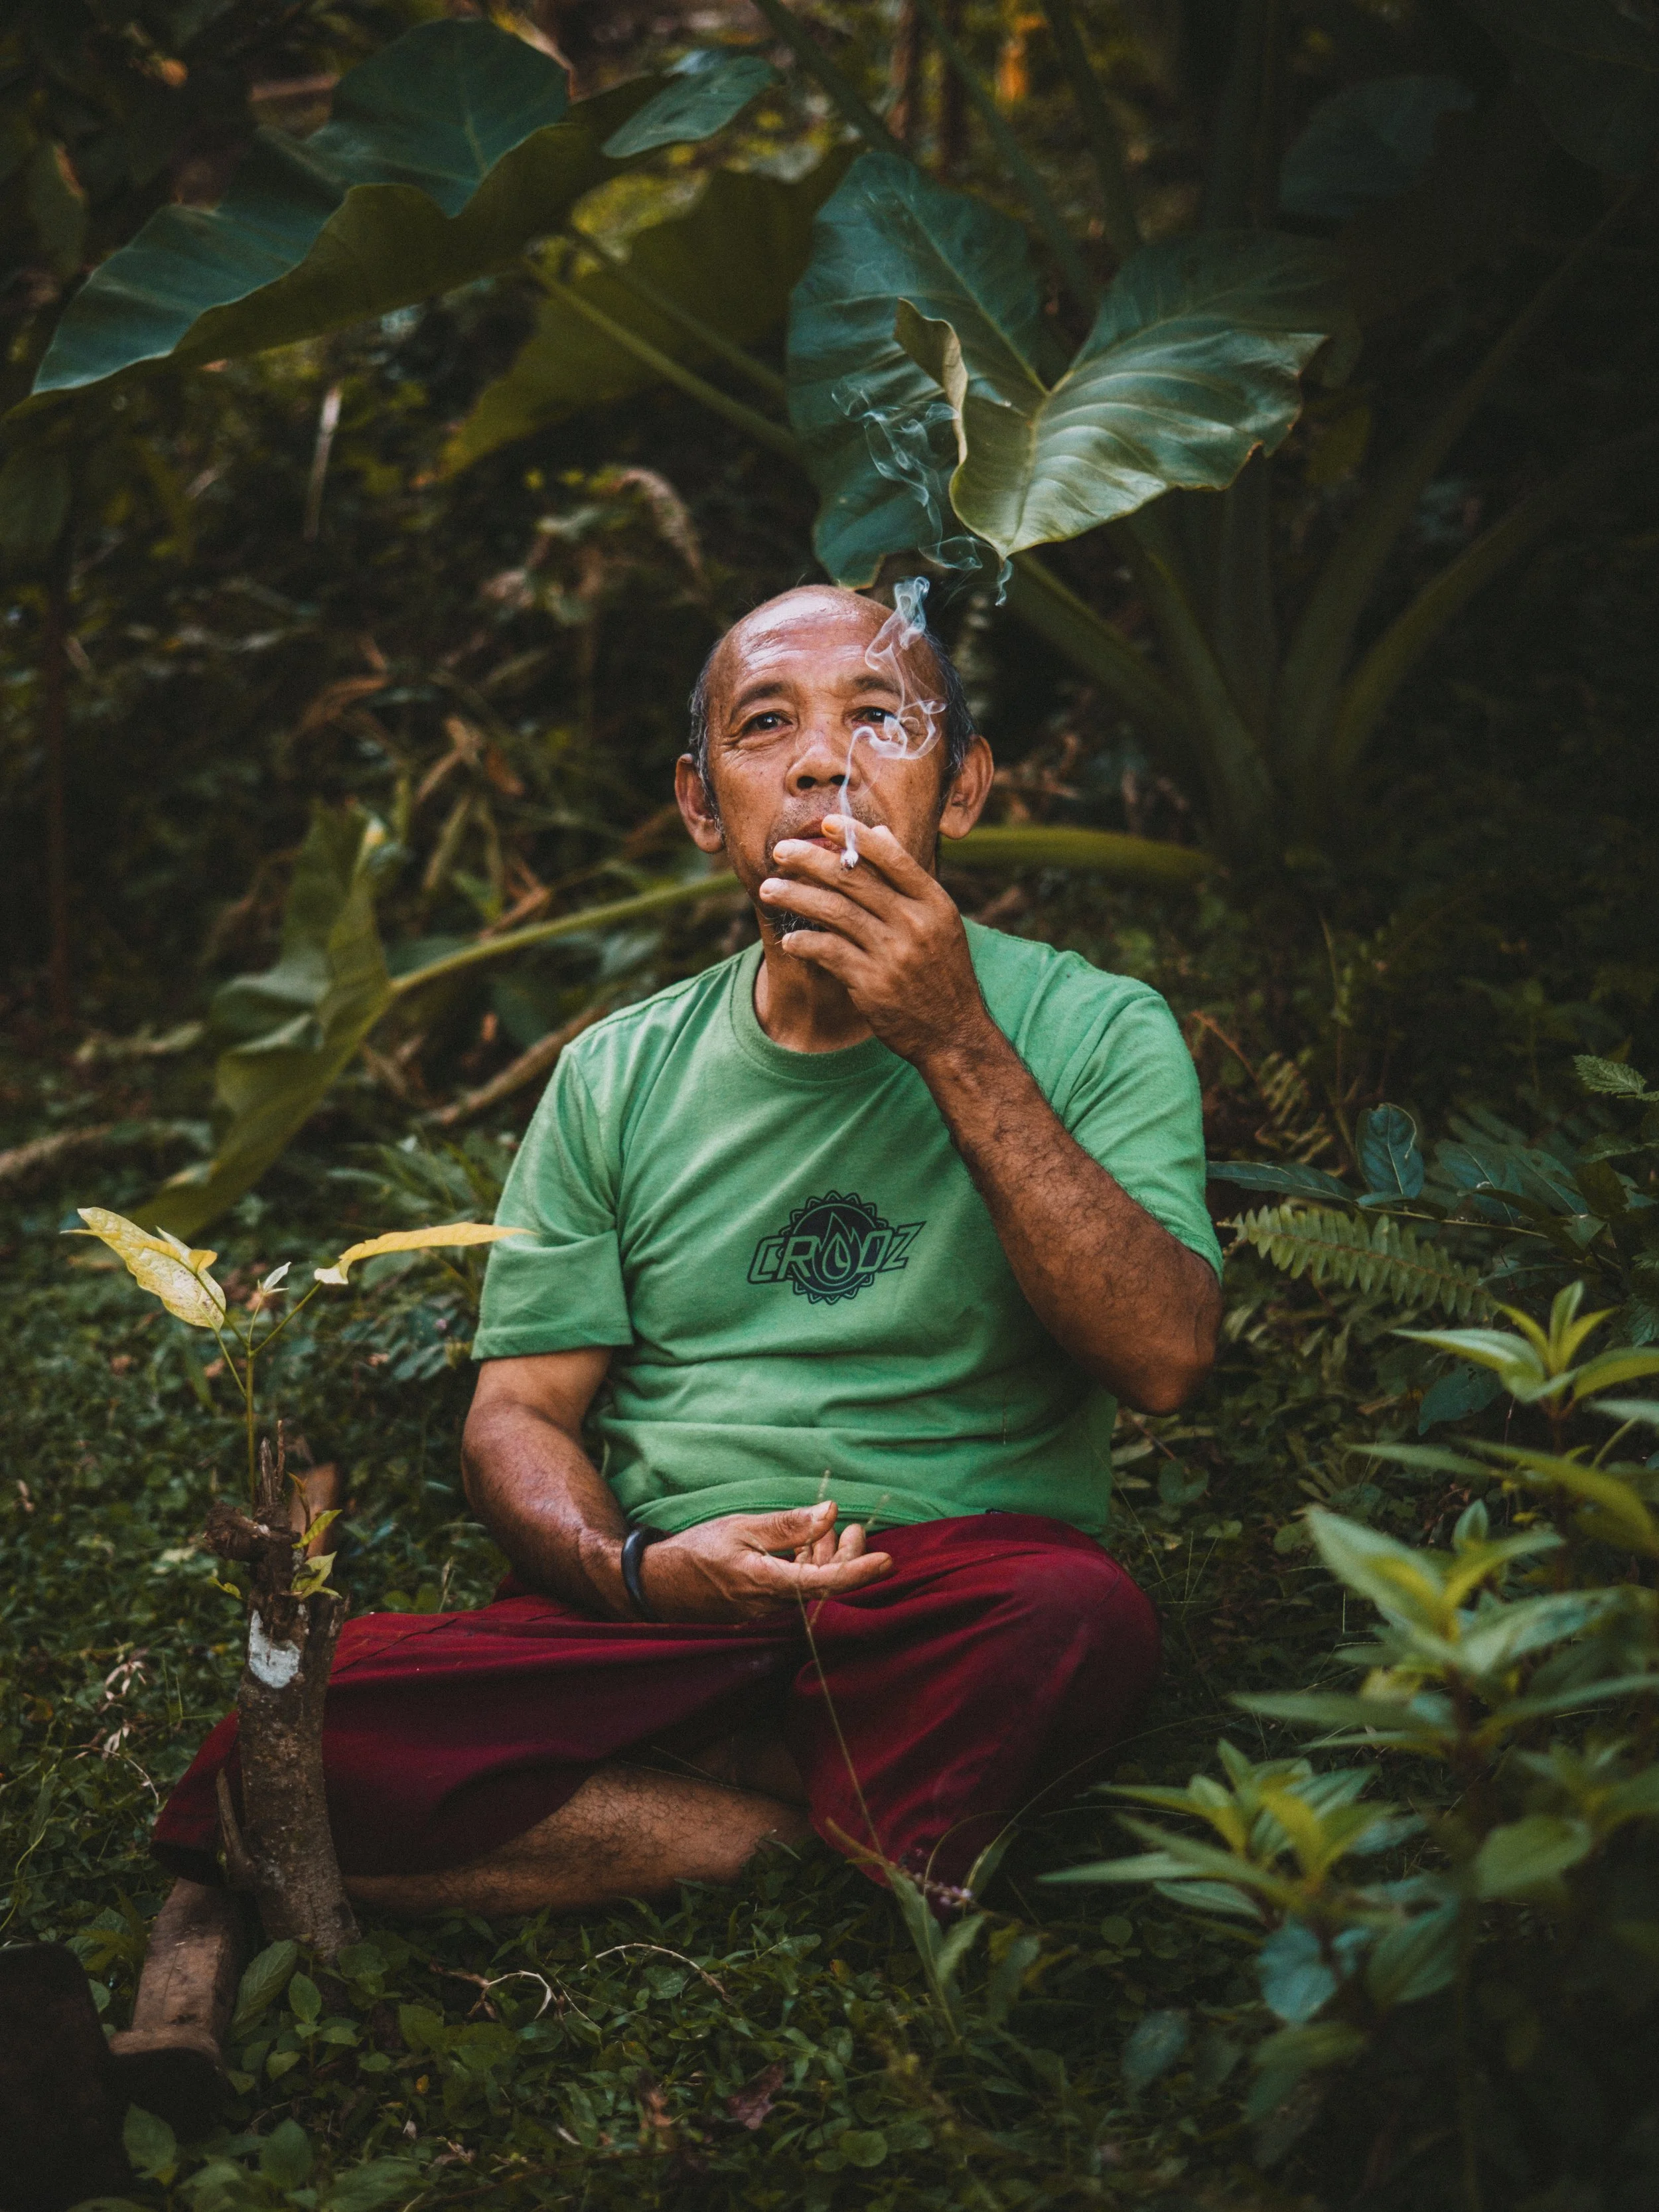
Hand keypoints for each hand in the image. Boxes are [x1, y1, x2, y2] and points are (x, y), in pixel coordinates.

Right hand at [641, 1500, 891, 1623]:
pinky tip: (813, 1546)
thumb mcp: (742, 1527)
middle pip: (827, 1588)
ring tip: (839, 1531)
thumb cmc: (698, 1552)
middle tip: (857, 1530)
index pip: (825, 1583)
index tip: (888, 1560)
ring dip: (830, 1561)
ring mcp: (769, 1614)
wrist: (660, 1585)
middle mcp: (773, 1608)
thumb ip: (788, 1525)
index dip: (860, 1572)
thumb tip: (830, 1513)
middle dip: (849, 1560)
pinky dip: (810, 1569)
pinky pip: (799, 1593)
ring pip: (814, 1589)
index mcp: (767, 1584)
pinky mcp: (766, 1613)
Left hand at [760, 817, 994, 1066]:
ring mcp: (893, 954)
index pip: (892, 858)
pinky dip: (805, 941)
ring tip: (769, 889)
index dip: (856, 837)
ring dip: (796, 897)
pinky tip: (788, 939)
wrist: (954, 1033)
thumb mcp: (941, 922)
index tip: (825, 823)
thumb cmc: (942, 973)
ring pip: (834, 912)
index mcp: (933, 903)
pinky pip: (829, 952)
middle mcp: (915, 924)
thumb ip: (909, 880)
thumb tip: (882, 835)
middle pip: (854, 880)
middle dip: (810, 861)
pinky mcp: (872, 983)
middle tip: (780, 851)